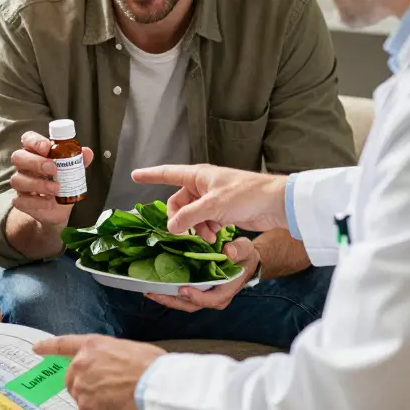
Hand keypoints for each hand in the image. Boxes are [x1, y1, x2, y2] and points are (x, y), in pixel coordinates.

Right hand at [10, 131, 93, 229]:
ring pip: (17, 180)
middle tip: (53, 169)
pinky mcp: (21, 201)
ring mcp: (20, 183)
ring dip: (38, 184)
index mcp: (35, 152)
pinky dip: (37, 202)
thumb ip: (79, 161)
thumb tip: (87, 152)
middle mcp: (24, 166)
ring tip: (57, 189)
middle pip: (18, 157)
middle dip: (35, 162)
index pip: (28, 139)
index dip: (34, 141)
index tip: (47, 147)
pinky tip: (50, 202)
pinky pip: (21, 201)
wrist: (58, 209)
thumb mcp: (73, 170)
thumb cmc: (62, 182)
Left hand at [31, 335, 164, 409]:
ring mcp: (81, 386)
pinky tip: (118, 409)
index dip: (48, 346)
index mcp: (92, 345)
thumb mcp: (126, 348)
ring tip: (119, 399)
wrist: (154, 383)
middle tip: (107, 390)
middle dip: (84, 386)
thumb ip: (108, 357)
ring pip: (81, 398)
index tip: (37, 348)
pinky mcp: (87, 406)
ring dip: (95, 401)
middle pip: (71, 379)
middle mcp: (81, 363)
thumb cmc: (150, 365)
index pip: (63, 344)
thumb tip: (110, 368)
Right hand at [131, 164, 287, 241]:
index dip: (150, 175)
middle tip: (183, 231)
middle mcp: (203, 186)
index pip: (168, 173)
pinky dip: (207, 230)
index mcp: (199, 176)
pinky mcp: (223, 212)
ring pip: (191, 215)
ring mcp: (213, 200)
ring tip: (207, 236)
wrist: (275, 204)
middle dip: (180, 218)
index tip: (134, 176)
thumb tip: (170, 228)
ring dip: (195, 227)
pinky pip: (204, 222)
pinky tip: (216, 236)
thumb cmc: (246, 195)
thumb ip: (189, 216)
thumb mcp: (213, 205)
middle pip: (179, 202)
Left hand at [145, 237, 259, 311]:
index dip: (196, 297)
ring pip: (184, 303)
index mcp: (226, 290)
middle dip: (172, 301)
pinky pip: (182, 296)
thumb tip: (228, 252)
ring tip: (149, 292)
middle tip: (153, 293)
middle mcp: (214, 297)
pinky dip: (169, 293)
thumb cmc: (244, 256)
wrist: (244, 261)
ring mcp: (205, 296)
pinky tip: (155, 286)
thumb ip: (238, 250)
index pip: (211, 300)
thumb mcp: (245, 249)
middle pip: (191, 305)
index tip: (183, 289)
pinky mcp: (197, 291)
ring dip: (166, 298)